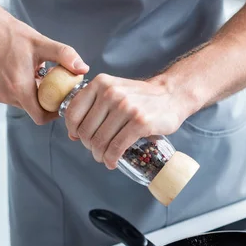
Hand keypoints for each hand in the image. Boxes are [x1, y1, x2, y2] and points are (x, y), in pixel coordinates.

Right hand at [0, 12, 88, 124]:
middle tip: (44, 80)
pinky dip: (10, 88)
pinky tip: (9, 71)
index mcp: (19, 88)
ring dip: (24, 91)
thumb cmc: (8, 33)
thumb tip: (83, 68)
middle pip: (30, 108)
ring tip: (25, 72)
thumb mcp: (41, 43)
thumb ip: (65, 56)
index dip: (53, 112)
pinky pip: (3, 96)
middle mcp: (4, 95)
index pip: (41, 116)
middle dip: (40, 98)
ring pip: (17, 101)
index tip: (59, 102)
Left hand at [64, 74, 190, 168]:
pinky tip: (113, 162)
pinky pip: (117, 147)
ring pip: (101, 141)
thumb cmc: (141, 97)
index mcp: (100, 83)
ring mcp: (126, 107)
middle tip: (97, 151)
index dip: (73, 130)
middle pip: (86, 131)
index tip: (79, 138)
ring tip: (105, 158)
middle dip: (89, 146)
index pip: (73, 113)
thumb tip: (73, 133)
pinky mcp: (139, 122)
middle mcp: (111, 93)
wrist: (172, 95)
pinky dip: (112, 158)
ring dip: (100, 156)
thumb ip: (94, 105)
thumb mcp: (114, 90)